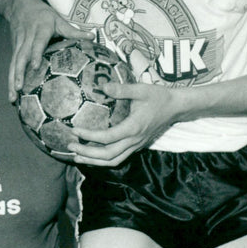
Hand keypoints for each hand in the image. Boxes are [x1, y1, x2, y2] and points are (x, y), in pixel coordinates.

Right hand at [6, 0, 91, 101]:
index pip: (37, 43)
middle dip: (18, 73)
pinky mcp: (14, 50)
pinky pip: (11, 66)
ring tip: (12, 98)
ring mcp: (18, 45)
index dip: (36, 54)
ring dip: (12, 80)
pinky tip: (13, 94)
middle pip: (21, 57)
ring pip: (14, 63)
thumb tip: (92, 37)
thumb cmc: (42, 14)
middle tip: (19, 88)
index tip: (36, 66)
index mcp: (40, 30)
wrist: (19, 5)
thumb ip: (73, 31)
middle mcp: (27, 39)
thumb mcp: (58, 19)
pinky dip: (10, 80)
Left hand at [65, 81, 181, 165]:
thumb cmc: (158, 96)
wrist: (176, 107)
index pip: (107, 137)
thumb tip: (101, 86)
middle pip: (108, 155)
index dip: (89, 136)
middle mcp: (135, 141)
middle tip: (70, 146)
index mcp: (134, 128)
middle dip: (88, 153)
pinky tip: (92, 155)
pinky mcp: (137, 146)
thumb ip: (122, 89)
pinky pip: (119, 157)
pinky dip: (104, 160)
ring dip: (94, 161)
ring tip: (77, 156)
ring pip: (114, 160)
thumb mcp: (141, 89)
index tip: (74, 129)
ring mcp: (137, 145)